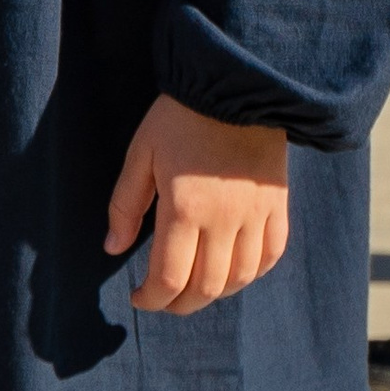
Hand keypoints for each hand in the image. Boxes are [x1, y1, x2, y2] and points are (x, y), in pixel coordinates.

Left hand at [106, 93, 289, 312]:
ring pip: (241, 278)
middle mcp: (224, 220)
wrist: (236, 86)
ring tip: (194, 289)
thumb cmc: (180, 118)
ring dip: (215, 294)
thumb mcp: (141, 154)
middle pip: (207, 287)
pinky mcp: (277, 206)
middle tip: (163, 300)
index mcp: (184, 208)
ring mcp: (255, 215)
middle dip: (180, 304)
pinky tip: (234, 271)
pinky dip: (252, 273)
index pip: (170, 277)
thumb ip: (125, 204)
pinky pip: (271, 255)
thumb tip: (112, 248)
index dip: (152, 298)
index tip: (138, 297)